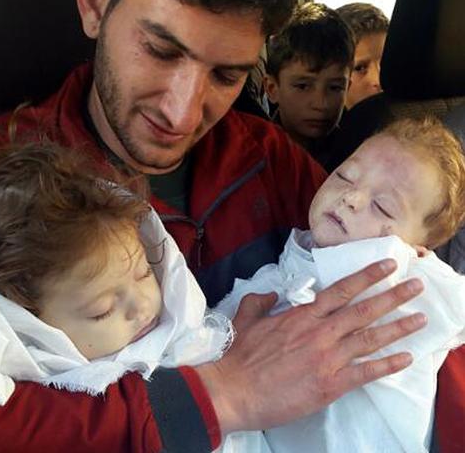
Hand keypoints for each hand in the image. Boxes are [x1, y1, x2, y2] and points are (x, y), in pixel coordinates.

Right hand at [196, 259, 426, 432]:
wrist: (235, 390)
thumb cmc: (239, 356)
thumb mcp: (245, 319)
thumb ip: (260, 302)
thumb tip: (272, 295)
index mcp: (301, 316)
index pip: (341, 291)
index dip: (366, 276)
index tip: (387, 265)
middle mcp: (320, 333)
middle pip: (363, 310)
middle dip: (393, 296)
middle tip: (416, 287)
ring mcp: (328, 358)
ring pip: (370, 338)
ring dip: (398, 327)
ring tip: (420, 319)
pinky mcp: (330, 384)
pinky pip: (366, 372)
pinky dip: (388, 365)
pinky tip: (406, 358)